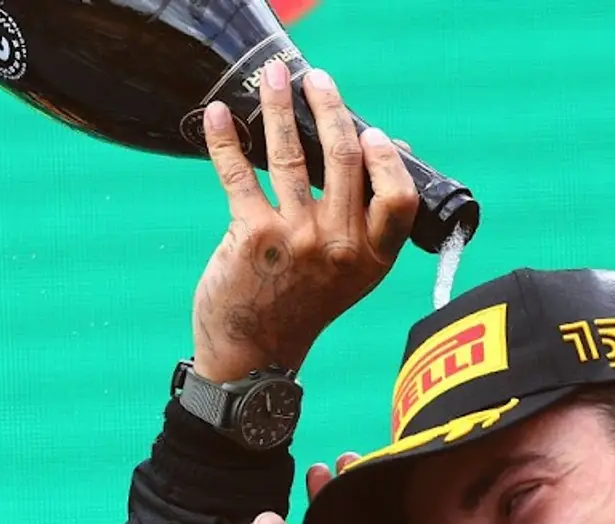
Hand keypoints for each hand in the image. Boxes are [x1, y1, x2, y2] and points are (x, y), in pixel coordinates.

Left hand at [191, 61, 419, 381]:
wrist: (254, 357)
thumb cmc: (301, 305)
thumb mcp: (350, 273)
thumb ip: (365, 222)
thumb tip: (385, 150)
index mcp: (371, 257)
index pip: (398, 198)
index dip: (388, 159)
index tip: (369, 131)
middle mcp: (339, 246)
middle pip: (345, 159)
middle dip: (329, 107)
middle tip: (316, 79)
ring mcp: (297, 239)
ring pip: (292, 155)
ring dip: (280, 107)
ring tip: (274, 77)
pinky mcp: (252, 236)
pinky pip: (239, 174)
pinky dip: (225, 139)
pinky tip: (216, 115)